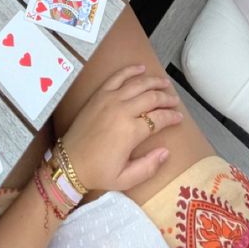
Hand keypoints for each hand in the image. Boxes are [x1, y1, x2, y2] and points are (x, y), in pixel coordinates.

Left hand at [61, 65, 182, 191]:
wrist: (70, 162)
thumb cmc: (98, 172)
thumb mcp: (125, 179)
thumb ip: (149, 167)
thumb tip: (166, 152)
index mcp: (131, 132)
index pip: (159, 118)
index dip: (172, 117)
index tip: (179, 118)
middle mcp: (122, 111)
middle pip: (152, 98)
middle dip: (167, 98)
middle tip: (175, 101)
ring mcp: (110, 99)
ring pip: (138, 84)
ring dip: (154, 81)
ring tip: (165, 83)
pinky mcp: (100, 95)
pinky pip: (118, 77)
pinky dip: (130, 70)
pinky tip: (141, 68)